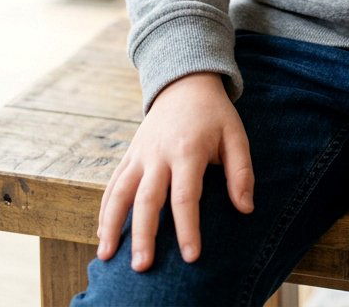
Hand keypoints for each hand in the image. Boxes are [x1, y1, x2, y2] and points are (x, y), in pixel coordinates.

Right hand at [96, 71, 253, 271]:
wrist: (185, 82)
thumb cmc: (215, 114)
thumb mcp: (236, 135)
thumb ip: (241, 172)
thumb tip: (246, 208)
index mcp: (188, 150)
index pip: (185, 196)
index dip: (188, 228)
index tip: (191, 257)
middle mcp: (159, 153)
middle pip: (147, 198)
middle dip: (143, 234)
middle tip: (142, 266)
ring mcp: (140, 153)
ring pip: (120, 192)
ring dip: (111, 224)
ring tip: (106, 256)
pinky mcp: (130, 154)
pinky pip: (113, 183)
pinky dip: (105, 208)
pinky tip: (102, 233)